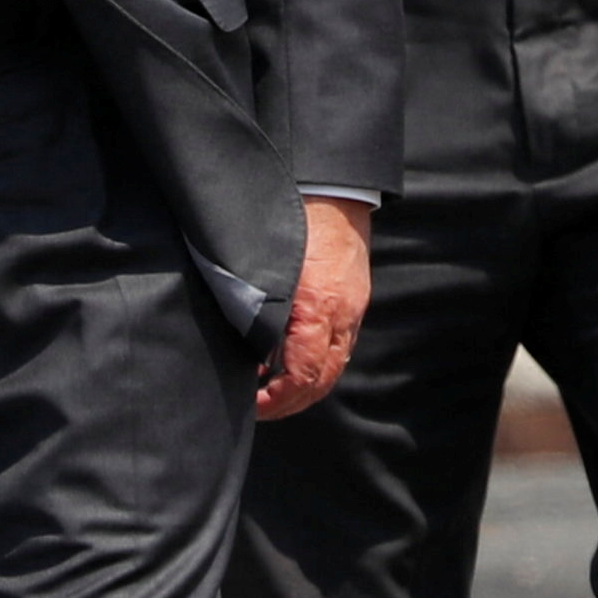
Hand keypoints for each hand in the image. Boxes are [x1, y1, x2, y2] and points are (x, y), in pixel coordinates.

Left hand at [257, 199, 373, 422]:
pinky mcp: (353, 302)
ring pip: (332, 367)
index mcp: (318, 307)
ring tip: (269, 390)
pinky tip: (287, 361)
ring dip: (303, 387)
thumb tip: (244, 350)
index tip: (253, 402)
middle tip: (258, 408)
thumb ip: (256, 310)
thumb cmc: (293, 221)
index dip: (277, 398)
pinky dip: (314, 365)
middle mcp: (342, 315)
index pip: (304, 374)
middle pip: (322, 380)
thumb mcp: (265, 267)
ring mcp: (351, 310)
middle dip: (290, 403)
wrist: (333, 190)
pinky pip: (337, 347)